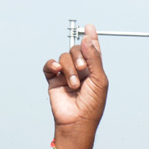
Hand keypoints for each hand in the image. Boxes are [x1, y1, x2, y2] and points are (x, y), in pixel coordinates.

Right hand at [44, 24, 107, 148]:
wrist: (77, 121)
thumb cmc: (92, 104)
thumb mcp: (99, 79)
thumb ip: (94, 58)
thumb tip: (87, 39)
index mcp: (93, 69)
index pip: (91, 49)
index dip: (90, 38)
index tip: (89, 27)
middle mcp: (79, 70)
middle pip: (75, 49)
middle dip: (78, 56)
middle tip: (82, 69)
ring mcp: (65, 74)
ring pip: (63, 57)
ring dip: (69, 69)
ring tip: (74, 85)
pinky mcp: (53, 80)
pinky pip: (49, 65)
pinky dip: (52, 64)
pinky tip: (56, 69)